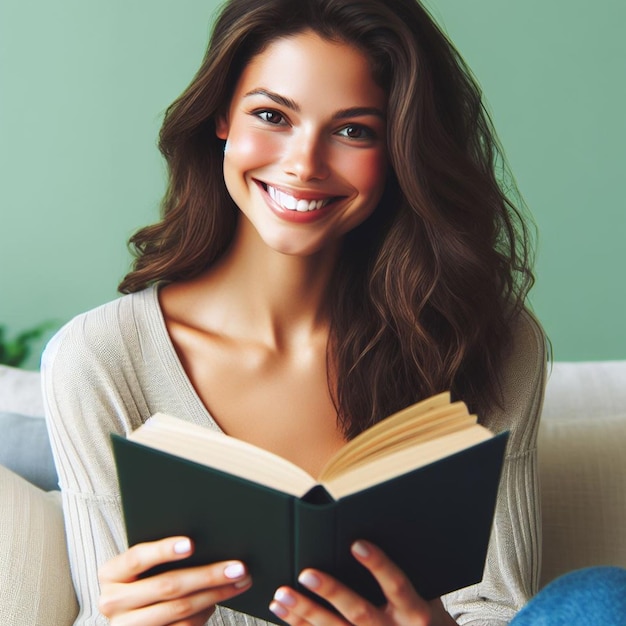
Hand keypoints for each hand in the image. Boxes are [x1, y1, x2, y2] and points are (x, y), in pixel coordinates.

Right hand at [98, 536, 251, 625]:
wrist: (130, 618)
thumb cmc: (142, 580)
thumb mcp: (143, 566)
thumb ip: (162, 554)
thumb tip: (207, 541)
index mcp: (111, 573)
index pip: (137, 557)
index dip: (164, 550)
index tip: (192, 544)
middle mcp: (112, 601)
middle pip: (167, 586)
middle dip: (208, 574)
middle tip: (237, 567)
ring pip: (179, 609)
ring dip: (215, 595)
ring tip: (238, 582)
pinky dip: (203, 614)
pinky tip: (216, 601)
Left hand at [269, 540, 456, 625]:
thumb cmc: (424, 616)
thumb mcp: (427, 593)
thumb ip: (406, 568)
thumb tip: (376, 526)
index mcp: (415, 612)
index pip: (397, 585)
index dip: (378, 565)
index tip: (356, 544)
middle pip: (360, 612)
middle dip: (332, 593)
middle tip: (306, 574)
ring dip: (307, 612)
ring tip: (282, 594)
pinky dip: (301, 625)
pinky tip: (283, 611)